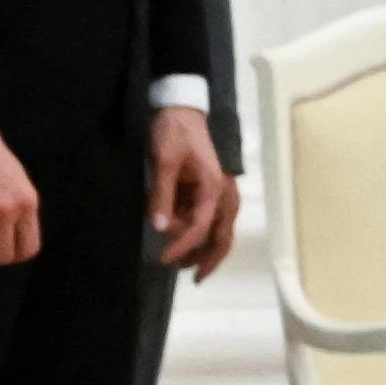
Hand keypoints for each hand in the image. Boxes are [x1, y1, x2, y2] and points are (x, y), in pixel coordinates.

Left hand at [149, 106, 237, 277]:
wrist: (179, 106)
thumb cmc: (173, 130)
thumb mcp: (163, 160)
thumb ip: (162, 195)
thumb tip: (161, 227)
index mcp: (215, 186)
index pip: (202, 225)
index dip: (184, 245)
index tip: (163, 259)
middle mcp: (223, 191)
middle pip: (224, 232)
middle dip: (210, 257)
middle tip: (194, 278)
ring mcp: (218, 189)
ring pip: (219, 227)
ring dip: (205, 246)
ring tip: (186, 265)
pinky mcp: (208, 186)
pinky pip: (208, 216)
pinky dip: (200, 232)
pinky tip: (185, 237)